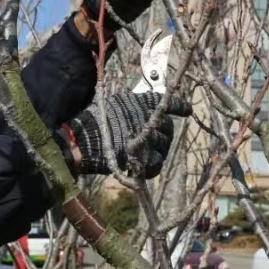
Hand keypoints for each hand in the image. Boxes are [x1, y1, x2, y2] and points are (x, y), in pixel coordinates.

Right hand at [56, 92, 192, 177]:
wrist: (81, 140)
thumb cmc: (94, 120)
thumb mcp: (115, 104)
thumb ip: (133, 107)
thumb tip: (144, 110)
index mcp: (141, 102)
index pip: (169, 102)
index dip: (180, 106)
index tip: (187, 110)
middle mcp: (148, 119)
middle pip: (168, 128)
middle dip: (164, 134)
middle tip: (156, 138)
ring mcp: (146, 140)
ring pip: (163, 146)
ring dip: (157, 150)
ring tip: (146, 153)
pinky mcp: (141, 159)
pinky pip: (156, 164)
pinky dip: (151, 166)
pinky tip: (144, 166)